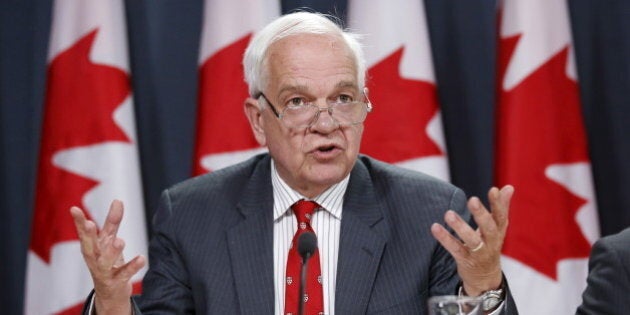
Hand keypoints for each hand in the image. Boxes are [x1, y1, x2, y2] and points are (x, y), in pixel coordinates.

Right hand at [70, 200, 145, 314]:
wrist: (110, 292)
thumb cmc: (106, 260)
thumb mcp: (108, 240)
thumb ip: (112, 221)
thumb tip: (118, 200)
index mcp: (91, 247)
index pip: (83, 233)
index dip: (78, 222)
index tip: (74, 209)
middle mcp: (94, 259)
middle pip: (88, 248)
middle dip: (88, 236)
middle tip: (90, 223)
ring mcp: (103, 272)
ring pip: (105, 263)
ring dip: (111, 252)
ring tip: (120, 241)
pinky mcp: (116, 282)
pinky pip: (124, 274)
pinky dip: (132, 267)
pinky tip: (141, 258)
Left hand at [431, 185, 513, 296]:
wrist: (484, 277)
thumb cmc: (489, 244)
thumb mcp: (497, 227)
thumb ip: (501, 207)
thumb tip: (509, 187)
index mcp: (499, 232)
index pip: (501, 217)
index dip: (499, 204)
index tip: (493, 190)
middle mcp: (491, 242)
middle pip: (489, 228)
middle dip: (481, 214)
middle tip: (472, 199)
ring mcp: (479, 253)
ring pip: (471, 240)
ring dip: (460, 226)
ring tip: (448, 213)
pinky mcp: (465, 260)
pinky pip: (455, 249)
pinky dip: (445, 238)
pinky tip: (435, 227)